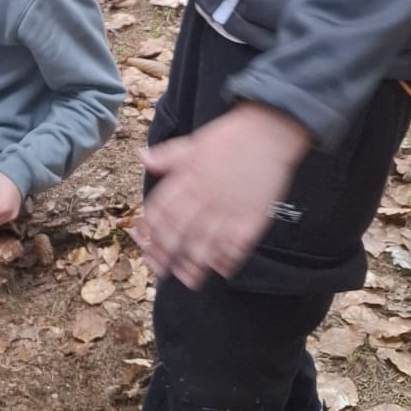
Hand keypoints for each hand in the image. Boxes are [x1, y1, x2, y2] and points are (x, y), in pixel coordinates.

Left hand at [133, 103, 310, 288]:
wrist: (269, 132)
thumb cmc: (230, 137)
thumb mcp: (192, 142)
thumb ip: (167, 156)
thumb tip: (142, 158)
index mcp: (187, 178)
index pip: (161, 209)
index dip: (150, 230)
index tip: (145, 242)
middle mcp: (205, 196)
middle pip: (179, 231)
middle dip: (167, 253)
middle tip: (161, 270)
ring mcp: (229, 209)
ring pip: (206, 243)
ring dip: (195, 264)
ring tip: (188, 279)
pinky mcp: (253, 217)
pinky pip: (238, 244)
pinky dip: (229, 259)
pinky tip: (222, 270)